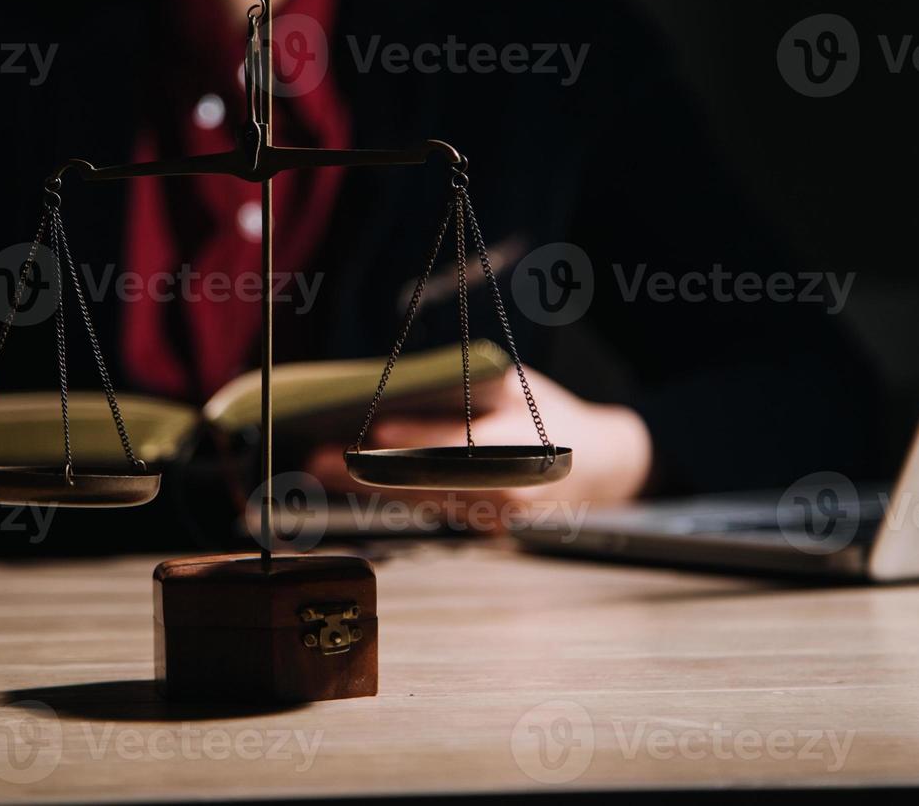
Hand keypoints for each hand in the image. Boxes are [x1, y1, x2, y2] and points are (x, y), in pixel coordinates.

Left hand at [304, 367, 651, 533]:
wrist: (599, 467)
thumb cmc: (548, 414)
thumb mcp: (518, 388)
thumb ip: (471, 389)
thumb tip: (404, 387)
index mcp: (523, 448)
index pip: (462, 444)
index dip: (417, 438)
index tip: (375, 431)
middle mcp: (508, 492)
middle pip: (428, 482)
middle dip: (370, 472)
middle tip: (320, 459)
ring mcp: (495, 519)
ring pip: (421, 502)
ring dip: (366, 488)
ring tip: (319, 469)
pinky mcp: (483, 531)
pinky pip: (430, 511)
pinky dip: (390, 497)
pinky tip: (349, 485)